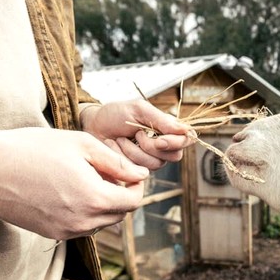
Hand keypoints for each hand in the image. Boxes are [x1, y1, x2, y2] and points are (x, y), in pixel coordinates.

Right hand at [0, 127, 149, 239]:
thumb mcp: (82, 145)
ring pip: (101, 222)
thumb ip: (117, 163)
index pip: (134, 201)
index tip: (127, 171)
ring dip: (102, 204)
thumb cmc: (33, 149)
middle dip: (121, 194)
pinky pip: (81, 226)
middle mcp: (83, 222)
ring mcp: (66, 232)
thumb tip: (141, 175)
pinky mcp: (51, 234)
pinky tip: (66, 190)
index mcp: (95, 199)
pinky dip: (83, 211)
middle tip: (105, 171)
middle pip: (120, 214)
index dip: (136, 185)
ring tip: (83, 178)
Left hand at [81, 100, 195, 169]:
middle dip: (153, 147)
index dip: (177, 142)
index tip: (160, 139)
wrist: (93, 125)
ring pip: (156, 164)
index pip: (187, 139)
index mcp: (167, 129)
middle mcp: (163, 146)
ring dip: (135, 150)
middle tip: (137, 134)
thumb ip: (162, 120)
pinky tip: (116, 146)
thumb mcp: (139, 110)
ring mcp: (150, 159)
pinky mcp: (137, 169)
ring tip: (122, 138)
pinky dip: (125, 156)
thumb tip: (185, 129)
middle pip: (174, 155)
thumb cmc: (115, 114)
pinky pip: (140, 170)